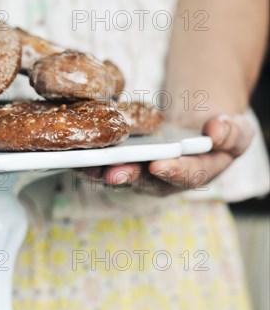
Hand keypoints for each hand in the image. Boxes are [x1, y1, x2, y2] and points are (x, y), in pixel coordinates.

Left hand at [79, 114, 253, 195]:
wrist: (194, 127)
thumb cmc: (216, 131)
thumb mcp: (236, 129)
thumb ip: (231, 133)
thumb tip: (216, 131)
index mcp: (196, 173)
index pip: (185, 176)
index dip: (172, 172)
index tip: (159, 164)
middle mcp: (164, 180)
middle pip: (144, 182)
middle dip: (128, 176)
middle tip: (114, 172)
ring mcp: (140, 174)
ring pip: (118, 177)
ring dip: (100, 172)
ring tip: (85, 163)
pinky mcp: (121, 165)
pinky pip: (102, 166)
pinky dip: (87, 162)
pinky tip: (73, 153)